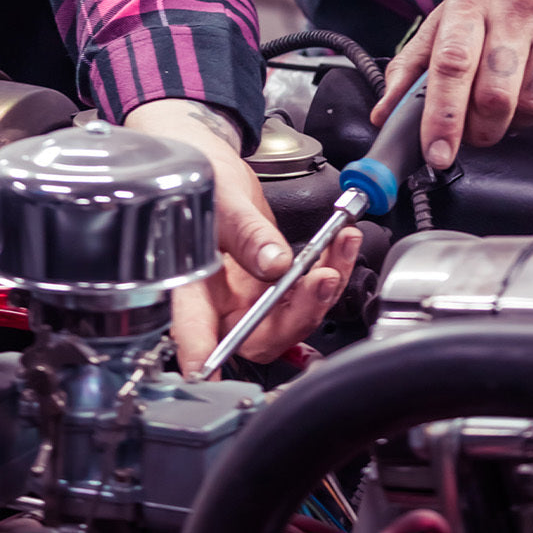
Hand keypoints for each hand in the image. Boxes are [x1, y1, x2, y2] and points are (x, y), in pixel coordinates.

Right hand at [124, 99, 359, 376]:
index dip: (205, 355)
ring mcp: (246, 296)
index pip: (194, 330)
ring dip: (323, 289)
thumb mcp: (221, 199)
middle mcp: (218, 303)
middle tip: (322, 278)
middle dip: (299, 313)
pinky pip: (303, 292)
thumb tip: (274, 264)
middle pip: (257, 335)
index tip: (214, 370)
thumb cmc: (198, 176)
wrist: (211, 163)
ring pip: (289, 318)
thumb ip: (246, 234)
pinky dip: (328, 270)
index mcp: (189, 286)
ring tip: (342, 248)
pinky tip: (341, 243)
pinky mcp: (270, 285)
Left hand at [370, 0, 532, 168]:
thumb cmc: (501, 3)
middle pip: (494, 96)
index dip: (442, 117)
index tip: (436, 153)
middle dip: (481, 129)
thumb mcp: (451, 19)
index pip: (452, 64)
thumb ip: (414, 66)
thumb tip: (385, 114)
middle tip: (478, 128)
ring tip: (516, 96)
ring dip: (519, 121)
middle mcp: (519, 5)